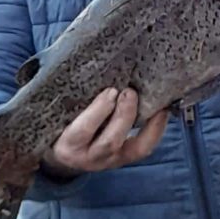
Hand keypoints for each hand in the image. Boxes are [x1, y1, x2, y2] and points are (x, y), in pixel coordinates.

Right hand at [41, 87, 167, 177]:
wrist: (62, 155)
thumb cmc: (59, 124)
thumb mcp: (57, 114)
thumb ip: (70, 96)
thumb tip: (82, 57)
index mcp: (67, 145)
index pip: (82, 131)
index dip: (99, 112)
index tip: (110, 91)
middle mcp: (89, 157)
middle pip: (109, 141)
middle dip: (123, 116)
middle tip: (129, 91)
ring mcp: (110, 161)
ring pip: (132, 148)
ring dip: (142, 121)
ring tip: (144, 97)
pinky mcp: (125, 159)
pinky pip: (144, 147)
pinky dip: (156, 129)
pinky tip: (161, 110)